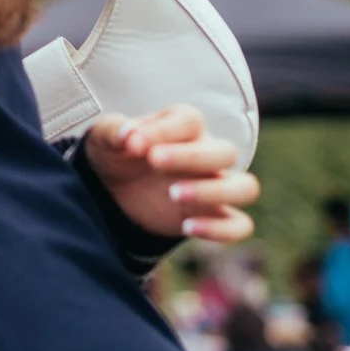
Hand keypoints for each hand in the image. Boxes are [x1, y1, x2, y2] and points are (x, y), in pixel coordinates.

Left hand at [84, 104, 259, 241]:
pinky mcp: (213, 215)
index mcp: (183, 126)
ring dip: (214, 192)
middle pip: (226, 151)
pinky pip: (239, 225)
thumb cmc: (116, 153)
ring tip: (174, 195)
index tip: (133, 143)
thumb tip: (128, 135)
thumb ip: (115, 131)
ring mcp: (214, 185)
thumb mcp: (104, 137)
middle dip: (191, 157)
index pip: (191, 120)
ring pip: (245, 187)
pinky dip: (220, 230)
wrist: (114, 187)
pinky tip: (186, 227)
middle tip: (154, 162)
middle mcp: (207, 153)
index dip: (164, 130)